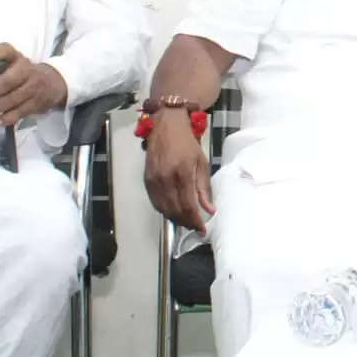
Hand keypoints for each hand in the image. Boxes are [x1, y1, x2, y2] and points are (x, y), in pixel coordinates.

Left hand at [0, 44, 67, 127]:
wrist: (52, 81)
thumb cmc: (17, 71)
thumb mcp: (2, 64)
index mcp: (15, 57)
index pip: (2, 51)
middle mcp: (26, 69)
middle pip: (9, 80)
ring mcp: (34, 87)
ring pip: (14, 98)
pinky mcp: (37, 103)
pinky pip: (21, 112)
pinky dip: (7, 118)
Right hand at [143, 114, 214, 232]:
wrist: (166, 126)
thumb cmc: (187, 143)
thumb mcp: (201, 163)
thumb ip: (204, 188)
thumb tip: (209, 210)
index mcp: (183, 172)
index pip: (188, 205)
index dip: (195, 221)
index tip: (203, 230)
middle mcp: (166, 178)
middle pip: (175, 210)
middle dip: (186, 222)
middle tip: (195, 227)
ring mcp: (154, 180)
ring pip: (164, 209)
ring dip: (175, 219)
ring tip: (186, 222)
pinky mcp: (146, 180)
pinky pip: (155, 202)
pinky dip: (164, 210)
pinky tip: (173, 211)